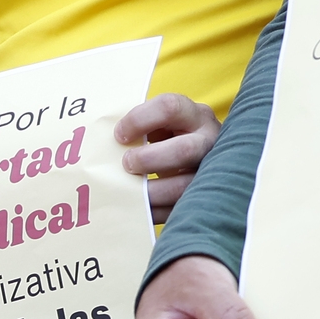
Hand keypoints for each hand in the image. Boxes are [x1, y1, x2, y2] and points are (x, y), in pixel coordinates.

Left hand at [114, 95, 222, 223]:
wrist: (197, 158)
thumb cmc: (169, 138)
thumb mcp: (162, 124)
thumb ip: (142, 127)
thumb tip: (108, 143)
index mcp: (194, 114)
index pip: (169, 107)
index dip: (139, 120)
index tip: (119, 135)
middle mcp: (209, 140)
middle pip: (183, 150)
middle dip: (149, 160)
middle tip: (127, 164)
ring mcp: (211, 171)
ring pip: (185, 185)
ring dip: (152, 190)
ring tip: (132, 190)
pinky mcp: (205, 196)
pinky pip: (179, 208)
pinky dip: (155, 211)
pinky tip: (138, 207)